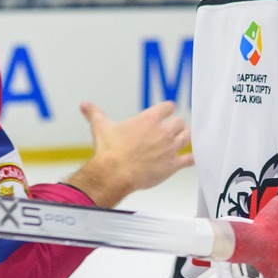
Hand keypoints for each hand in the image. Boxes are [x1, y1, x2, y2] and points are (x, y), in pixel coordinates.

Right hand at [66, 100, 191, 207]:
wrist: (114, 173)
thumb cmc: (109, 150)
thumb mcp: (101, 127)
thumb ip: (95, 114)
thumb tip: (85, 105)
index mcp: (149, 119)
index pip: (167, 107)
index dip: (168, 109)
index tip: (168, 110)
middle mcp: (163, 131)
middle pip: (179, 122)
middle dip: (176, 125)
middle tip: (173, 129)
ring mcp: (169, 148)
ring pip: (187, 137)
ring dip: (185, 137)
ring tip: (183, 139)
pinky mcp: (172, 164)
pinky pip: (189, 159)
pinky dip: (192, 158)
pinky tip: (192, 158)